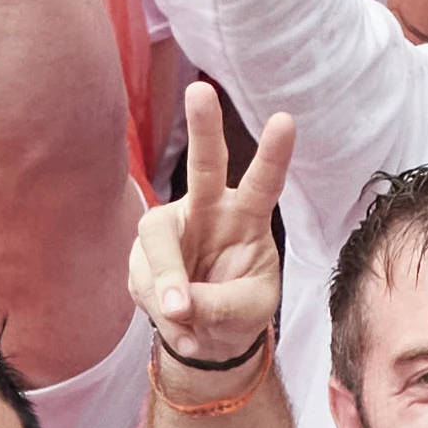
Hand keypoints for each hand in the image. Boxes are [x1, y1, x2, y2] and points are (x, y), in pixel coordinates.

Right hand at [129, 78, 297, 376]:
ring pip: (156, 238)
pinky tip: (183, 332)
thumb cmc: (238, 309)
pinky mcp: (142, 258)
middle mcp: (207, 210)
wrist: (207, 337)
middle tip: (200, 91)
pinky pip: (144, 283)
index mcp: (247, 216)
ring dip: (167, 282)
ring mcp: (171, 231)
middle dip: (202, 128)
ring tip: (185, 319)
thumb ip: (219, 305)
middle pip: (203, 166)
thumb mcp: (247, 312)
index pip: (263, 182)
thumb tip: (179, 303)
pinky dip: (163, 316)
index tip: (285, 119)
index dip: (274, 154)